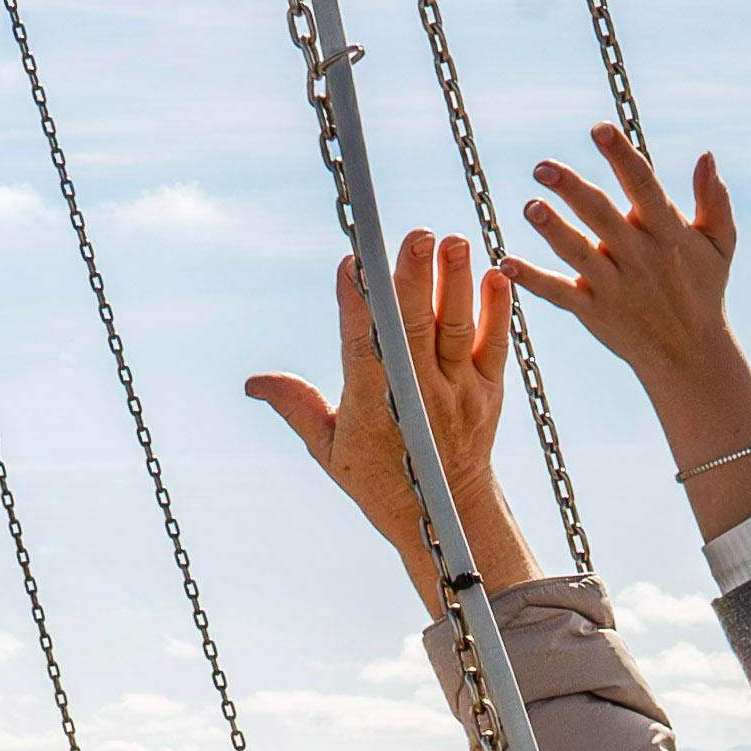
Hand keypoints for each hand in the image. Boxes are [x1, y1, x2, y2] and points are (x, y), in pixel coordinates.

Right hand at [247, 231, 530, 607]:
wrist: (448, 514)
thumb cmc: (382, 478)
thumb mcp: (331, 450)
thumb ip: (298, 407)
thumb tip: (253, 382)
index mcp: (375, 405)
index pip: (363, 346)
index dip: (357, 304)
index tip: (352, 262)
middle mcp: (421, 395)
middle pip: (415, 329)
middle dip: (414, 280)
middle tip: (415, 236)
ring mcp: (460, 392)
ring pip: (457, 331)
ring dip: (456, 284)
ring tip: (455, 241)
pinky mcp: (490, 392)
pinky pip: (495, 347)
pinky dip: (497, 312)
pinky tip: (496, 276)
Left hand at [515, 128, 750, 522]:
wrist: (691, 356)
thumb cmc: (703, 290)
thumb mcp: (720, 245)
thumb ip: (714, 199)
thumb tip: (707, 155)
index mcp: (668, 232)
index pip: (643, 186)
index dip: (622, 156)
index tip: (599, 129)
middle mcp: (639, 257)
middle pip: (601, 215)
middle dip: (573, 190)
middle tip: (543, 167)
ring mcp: (615, 286)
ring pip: (578, 253)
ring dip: (553, 230)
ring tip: (531, 207)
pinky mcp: (594, 312)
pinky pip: (559, 294)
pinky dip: (533, 280)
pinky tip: (505, 264)